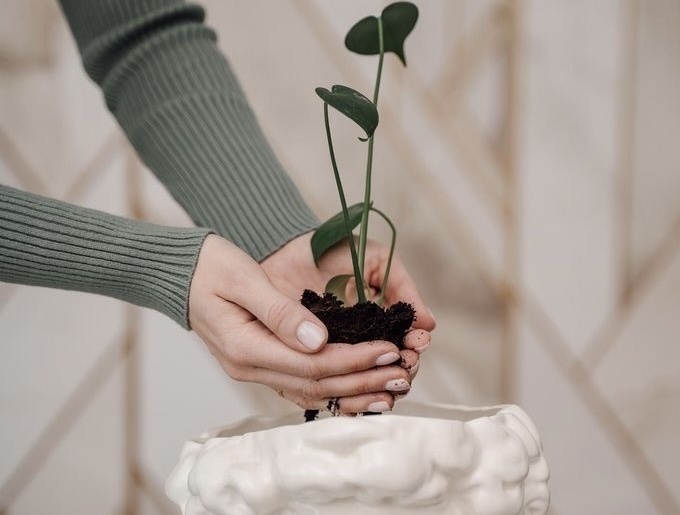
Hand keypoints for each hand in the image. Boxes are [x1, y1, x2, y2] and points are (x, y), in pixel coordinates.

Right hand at [188, 234, 416, 413]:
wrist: (179, 273)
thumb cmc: (210, 267)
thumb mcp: (243, 278)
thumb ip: (280, 311)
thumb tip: (318, 340)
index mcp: (246, 347)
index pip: (312, 364)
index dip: (354, 360)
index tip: (389, 349)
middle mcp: (249, 367)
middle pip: (316, 384)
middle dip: (363, 379)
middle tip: (403, 372)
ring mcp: (253, 370)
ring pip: (310, 391)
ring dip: (353, 391)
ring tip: (391, 388)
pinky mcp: (259, 364)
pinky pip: (300, 386)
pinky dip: (332, 389)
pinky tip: (358, 390)